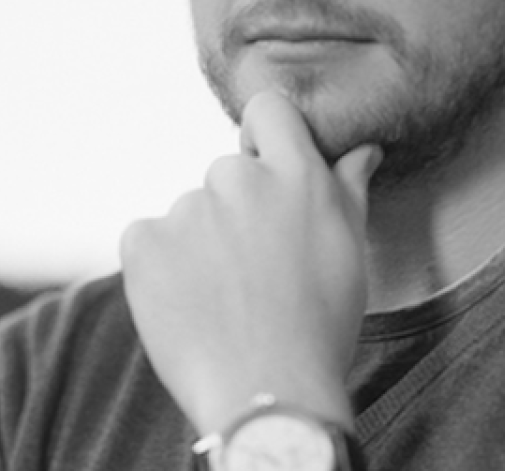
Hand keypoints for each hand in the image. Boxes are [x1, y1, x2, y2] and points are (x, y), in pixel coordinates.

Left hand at [119, 90, 381, 436]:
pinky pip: (148, 240)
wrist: (267, 394)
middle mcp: (236, 179)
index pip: (269, 110)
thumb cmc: (319, 328)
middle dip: (234, 212)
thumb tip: (361, 148)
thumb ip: (348, 188)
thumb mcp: (349, 252)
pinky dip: (162, 267)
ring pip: (188, 214)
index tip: (266, 168)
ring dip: (199, 245)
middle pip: (225, 174)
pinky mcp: (142, 240)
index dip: (264, 135)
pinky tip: (189, 304)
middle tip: (253, 272)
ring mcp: (184, 208)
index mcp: (294, 176)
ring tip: (225, 301)